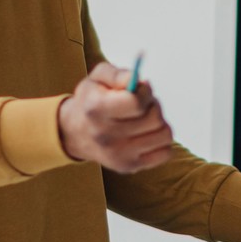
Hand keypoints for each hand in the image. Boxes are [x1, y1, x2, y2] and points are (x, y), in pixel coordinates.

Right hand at [57, 61, 172, 172]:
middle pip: (154, 119)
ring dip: (160, 123)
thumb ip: (118, 74)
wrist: (76, 133)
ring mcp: (118, 155)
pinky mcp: (129, 167)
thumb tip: (139, 82)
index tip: (139, 89)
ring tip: (144, 119)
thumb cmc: (93, 99)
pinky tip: (145, 134)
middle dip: (154, 105)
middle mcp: (105, 136)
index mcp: (96, 109)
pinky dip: (160, 141)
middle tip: (142, 104)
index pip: (136, 103)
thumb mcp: (98, 78)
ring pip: (165, 135)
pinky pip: (165, 152)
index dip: (144, 92)